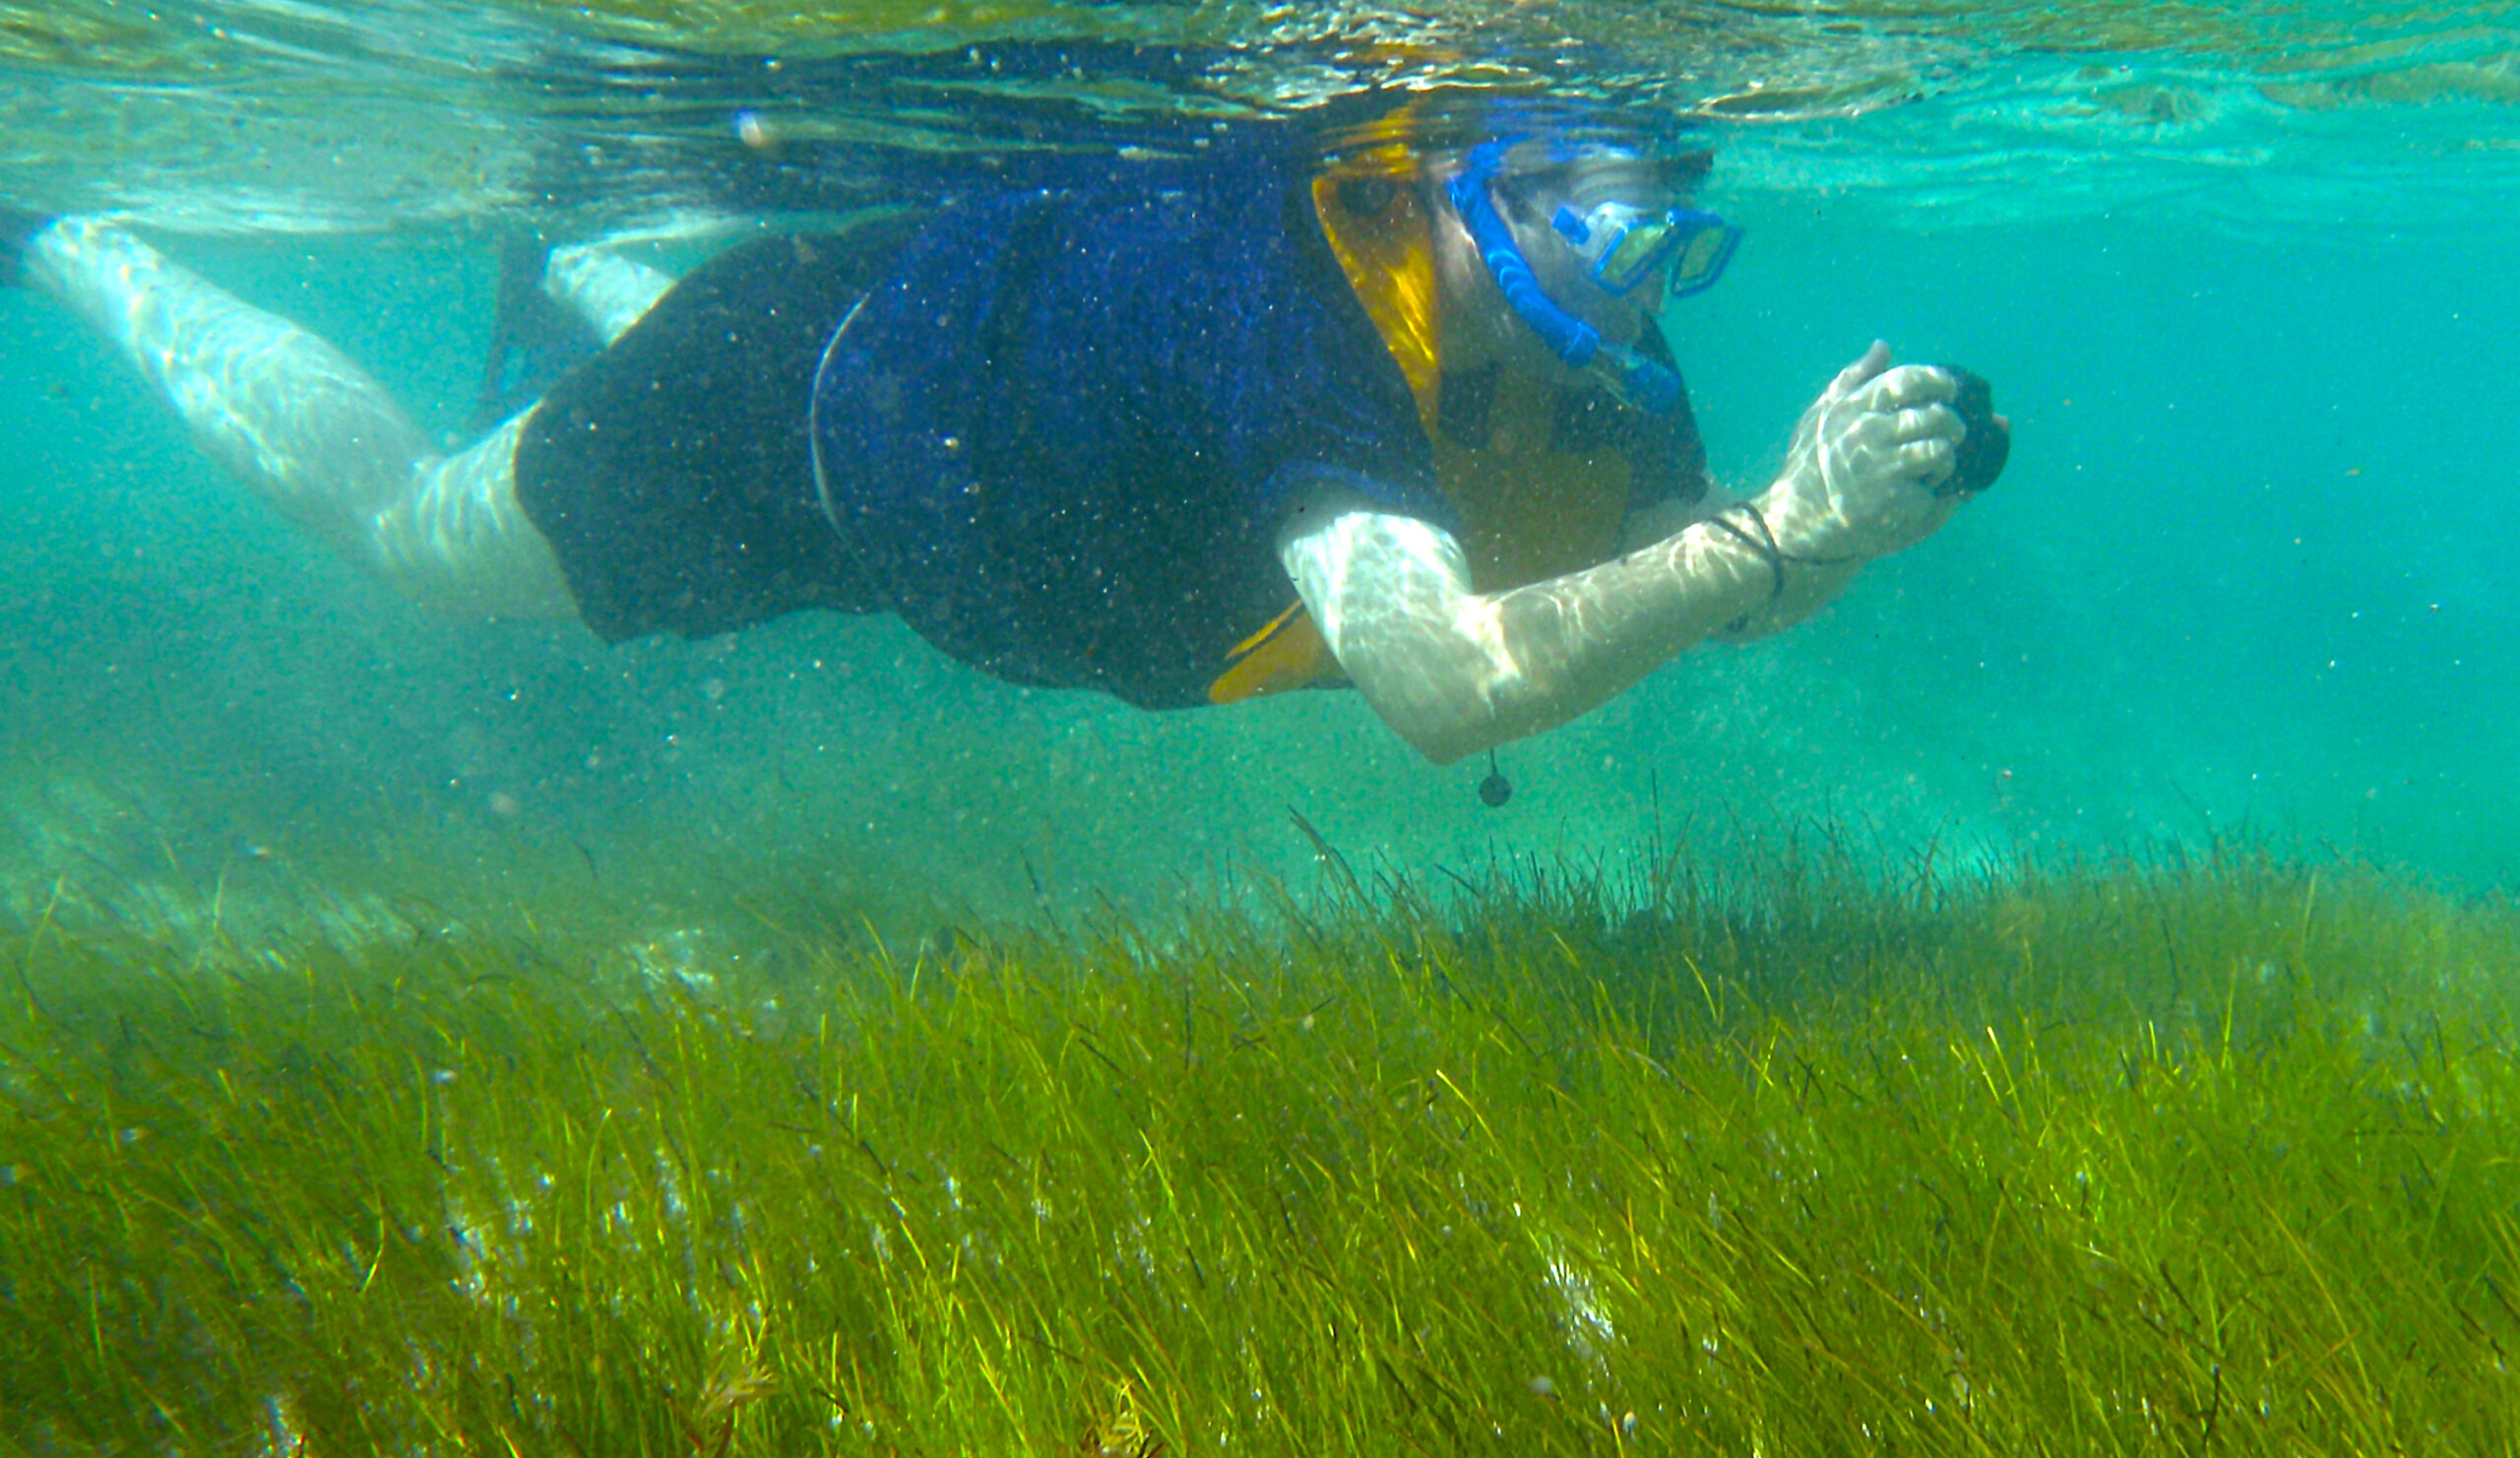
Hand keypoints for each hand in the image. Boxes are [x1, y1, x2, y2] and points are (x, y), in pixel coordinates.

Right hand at [1763, 342, 2004, 563]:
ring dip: (1945, 461)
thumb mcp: (1820, 415)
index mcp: (1854, 407)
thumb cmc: (1811, 466)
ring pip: (1940, 450)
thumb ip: (1852, 379)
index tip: (1948, 391)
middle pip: (1936, 416)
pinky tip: (1914, 498)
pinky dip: (1932, 495)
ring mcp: (1880, 467)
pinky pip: (1932, 490)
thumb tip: (1883, 347)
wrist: (1796, 523)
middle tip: (1949, 437)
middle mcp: (1867, 432)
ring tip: (1932, 470)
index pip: (1908, 380)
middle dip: (1954, 426)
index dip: (1939, 381)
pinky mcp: (1889, 500)